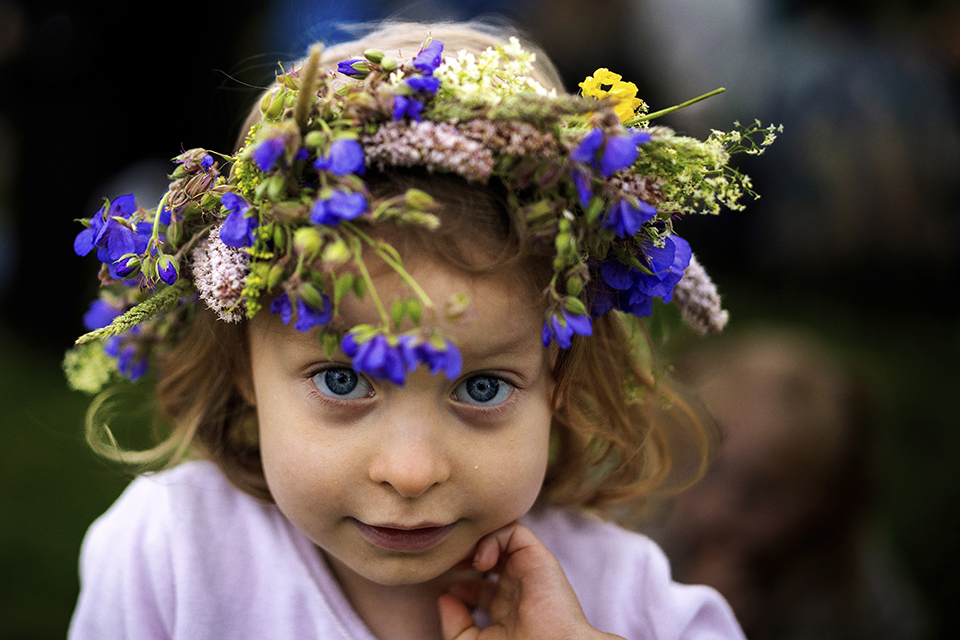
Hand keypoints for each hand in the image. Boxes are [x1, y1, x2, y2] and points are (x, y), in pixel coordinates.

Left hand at [437, 522, 622, 639]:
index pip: (481, 588)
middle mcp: (517, 589)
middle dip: (466, 557)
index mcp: (506, 612)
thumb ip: (455, 624)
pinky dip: (492, 538)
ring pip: (501, 539)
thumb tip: (445, 597)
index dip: (461, 583)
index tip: (449, 589)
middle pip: (489, 560)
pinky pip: (513, 531)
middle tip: (449, 565)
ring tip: (465, 561)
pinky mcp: (537, 558)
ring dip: (478, 543)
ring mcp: (527, 572)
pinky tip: (481, 562)